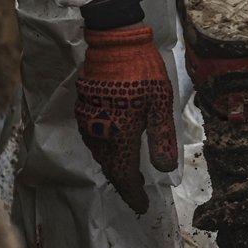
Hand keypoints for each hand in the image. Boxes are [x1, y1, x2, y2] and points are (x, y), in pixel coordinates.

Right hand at [75, 24, 177, 212]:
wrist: (114, 42)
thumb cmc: (143, 71)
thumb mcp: (160, 103)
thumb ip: (161, 138)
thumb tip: (164, 170)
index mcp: (120, 134)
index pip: (124, 174)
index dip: (133, 193)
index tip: (142, 206)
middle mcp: (100, 132)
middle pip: (111, 167)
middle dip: (124, 182)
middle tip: (138, 192)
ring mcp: (88, 120)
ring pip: (100, 155)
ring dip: (114, 167)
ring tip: (129, 174)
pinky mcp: (83, 108)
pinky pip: (94, 139)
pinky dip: (105, 151)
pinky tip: (114, 148)